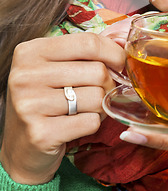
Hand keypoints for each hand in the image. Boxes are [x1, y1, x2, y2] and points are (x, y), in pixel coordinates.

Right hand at [0, 33, 124, 184]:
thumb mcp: (56, 66)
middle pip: (98, 71)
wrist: (22, 148)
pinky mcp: (40, 134)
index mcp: (31, 51)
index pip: (88, 42)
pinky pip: (91, 122)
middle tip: (98, 93)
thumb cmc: (47, 99)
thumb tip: (121, 42)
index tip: (119, 64)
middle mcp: (26, 75)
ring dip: (100, 106)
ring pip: (97, 97)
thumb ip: (84, 52)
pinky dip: (92, 124)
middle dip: (108, 84)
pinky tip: (76, 125)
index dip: (113, 53)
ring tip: (84, 110)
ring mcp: (30, 105)